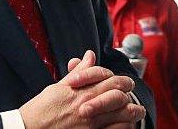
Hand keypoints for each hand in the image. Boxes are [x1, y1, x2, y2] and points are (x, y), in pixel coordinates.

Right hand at [19, 50, 145, 128]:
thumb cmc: (41, 110)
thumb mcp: (58, 87)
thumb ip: (79, 73)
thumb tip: (89, 56)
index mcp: (82, 91)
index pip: (111, 80)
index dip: (119, 79)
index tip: (121, 82)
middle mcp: (90, 106)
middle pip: (120, 94)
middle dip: (129, 92)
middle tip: (130, 93)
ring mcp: (92, 124)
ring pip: (123, 114)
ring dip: (132, 111)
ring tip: (136, 110)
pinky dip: (123, 127)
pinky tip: (125, 125)